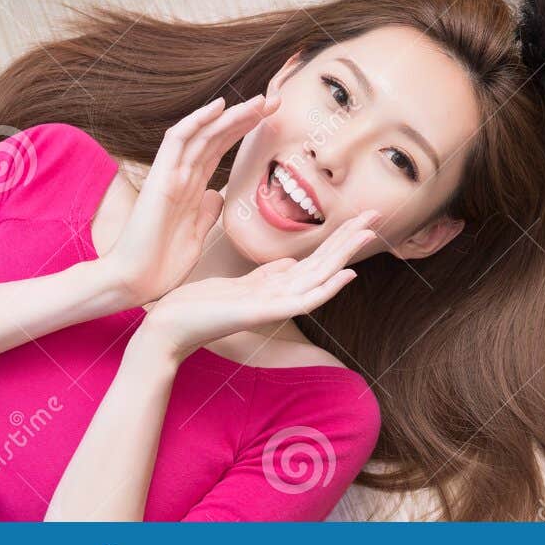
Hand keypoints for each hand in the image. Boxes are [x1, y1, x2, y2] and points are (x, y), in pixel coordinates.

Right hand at [98, 95, 275, 305]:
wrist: (133, 283)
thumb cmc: (161, 263)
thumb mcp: (196, 233)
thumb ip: (206, 212)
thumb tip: (217, 195)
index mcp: (192, 187)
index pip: (221, 148)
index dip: (245, 130)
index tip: (273, 117)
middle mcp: (182, 175)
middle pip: (216, 136)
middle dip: (246, 116)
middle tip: (275, 100)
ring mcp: (171, 175)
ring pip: (203, 133)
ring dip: (231, 115)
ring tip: (260, 101)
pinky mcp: (160, 180)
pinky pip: (177, 142)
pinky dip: (197, 121)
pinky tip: (219, 106)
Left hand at [135, 214, 376, 359]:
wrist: (167, 330)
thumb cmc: (197, 307)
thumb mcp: (237, 284)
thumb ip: (266, 274)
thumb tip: (291, 261)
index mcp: (276, 286)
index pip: (316, 259)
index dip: (339, 238)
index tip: (360, 218)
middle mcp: (281, 295)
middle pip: (325, 263)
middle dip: (350, 239)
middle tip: (377, 215)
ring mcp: (274, 305)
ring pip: (320, 276)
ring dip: (345, 254)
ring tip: (367, 233)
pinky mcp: (262, 314)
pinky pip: (303, 301)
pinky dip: (328, 288)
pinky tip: (346, 274)